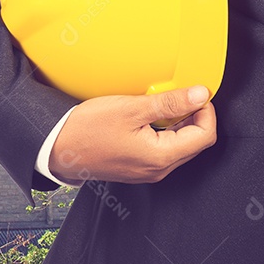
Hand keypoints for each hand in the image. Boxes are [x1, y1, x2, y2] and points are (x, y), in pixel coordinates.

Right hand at [48, 85, 216, 183]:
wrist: (58, 148)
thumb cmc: (88, 130)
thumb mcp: (131, 108)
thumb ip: (169, 103)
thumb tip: (199, 95)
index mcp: (161, 157)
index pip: (205, 135)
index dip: (205, 111)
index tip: (195, 93)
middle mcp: (158, 169)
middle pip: (195, 142)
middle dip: (193, 116)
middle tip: (177, 95)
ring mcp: (147, 170)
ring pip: (179, 145)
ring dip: (177, 123)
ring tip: (158, 104)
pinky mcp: (137, 166)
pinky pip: (161, 149)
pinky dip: (162, 131)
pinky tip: (146, 117)